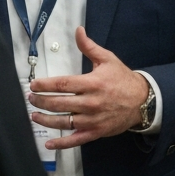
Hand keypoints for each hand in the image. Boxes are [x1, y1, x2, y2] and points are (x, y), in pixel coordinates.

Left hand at [28, 27, 148, 148]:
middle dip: (41, 101)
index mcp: (92, 83)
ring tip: (35, 115)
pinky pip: (76, 140)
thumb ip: (89, 47)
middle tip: (31, 98)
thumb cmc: (122, 79)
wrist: (143, 101)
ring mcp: (93, 120)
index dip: (45, 85)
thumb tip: (78, 31)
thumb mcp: (107, 59)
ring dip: (46, 120)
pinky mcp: (96, 132)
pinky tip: (49, 144)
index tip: (34, 85)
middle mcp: (91, 102)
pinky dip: (62, 144)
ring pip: (64, 123)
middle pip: (59, 103)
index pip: (62, 84)